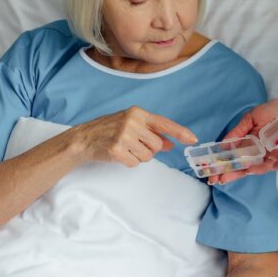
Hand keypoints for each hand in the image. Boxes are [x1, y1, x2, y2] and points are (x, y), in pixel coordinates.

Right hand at [74, 107, 196, 167]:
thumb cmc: (109, 129)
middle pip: (156, 145)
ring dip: (139, 157)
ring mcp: (124, 136)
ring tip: (125, 149)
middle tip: (134, 145)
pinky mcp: (117, 150)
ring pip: (147, 156)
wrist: (84, 138)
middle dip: (149, 149)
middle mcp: (132, 122)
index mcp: (137, 113)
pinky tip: (119, 154)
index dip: (180, 132)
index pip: (163, 123)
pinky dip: (129, 162)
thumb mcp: (131, 125)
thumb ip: (151, 133)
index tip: (193, 139)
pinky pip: (135, 163)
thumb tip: (170, 143)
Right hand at [208, 95, 277, 185]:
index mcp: (248, 142)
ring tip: (224, 179)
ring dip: (237, 174)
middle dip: (227, 172)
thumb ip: (238, 132)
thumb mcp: (251, 118)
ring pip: (251, 168)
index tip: (210, 170)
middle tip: (214, 180)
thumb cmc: (274, 110)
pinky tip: (246, 171)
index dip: (223, 163)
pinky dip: (257, 168)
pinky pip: (268, 165)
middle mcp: (257, 151)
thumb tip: (223, 146)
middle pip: (240, 165)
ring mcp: (268, 155)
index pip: (233, 155)